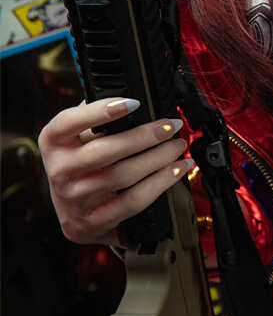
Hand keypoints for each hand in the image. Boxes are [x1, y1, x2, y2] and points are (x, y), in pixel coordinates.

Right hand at [38, 97, 191, 246]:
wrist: (73, 214)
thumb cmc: (81, 165)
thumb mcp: (77, 138)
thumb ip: (94, 116)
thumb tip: (128, 94)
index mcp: (53, 142)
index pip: (69, 122)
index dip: (100, 111)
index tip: (133, 103)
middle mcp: (59, 171)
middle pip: (104, 151)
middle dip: (144, 136)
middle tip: (171, 126)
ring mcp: (75, 199)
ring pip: (122, 175)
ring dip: (158, 158)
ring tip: (177, 145)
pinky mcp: (95, 221)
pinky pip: (134, 201)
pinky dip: (161, 183)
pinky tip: (177, 170)